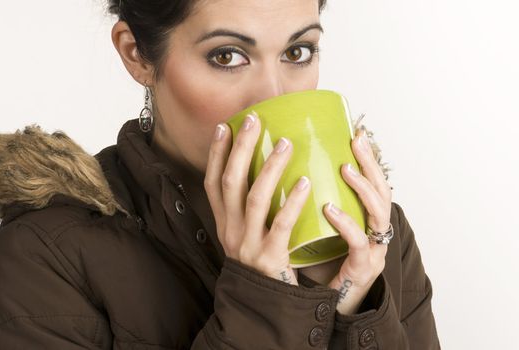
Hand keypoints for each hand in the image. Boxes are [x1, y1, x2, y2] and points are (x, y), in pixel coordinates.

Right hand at [204, 111, 311, 285]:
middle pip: (231, 182)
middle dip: (241, 149)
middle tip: (255, 121)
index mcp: (223, 223)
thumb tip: (266, 167)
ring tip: (285, 143)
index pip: (213, 182)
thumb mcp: (246, 234)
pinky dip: (292, 202)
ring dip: (269, 168)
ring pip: (254, 198)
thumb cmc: (261, 261)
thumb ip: (249, 207)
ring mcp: (248, 244)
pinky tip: (305, 183)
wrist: (263, 303)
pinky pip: (281, 225)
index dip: (217, 154)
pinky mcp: (270, 257)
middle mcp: (230, 231)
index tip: (225, 126)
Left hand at [299, 125, 391, 313]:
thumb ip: (312, 204)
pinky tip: (330, 209)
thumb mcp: (318, 229)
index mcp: (364, 220)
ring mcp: (373, 249)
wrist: (329, 307)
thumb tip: (286, 171)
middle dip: (372, 163)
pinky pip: (358, 243)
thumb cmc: (323, 266)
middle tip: (357, 139)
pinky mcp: (363, 268)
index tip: (355, 132)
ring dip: (363, 187)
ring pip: (379, 212)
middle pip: (383, 190)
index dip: (367, 158)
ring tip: (346, 168)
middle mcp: (374, 231)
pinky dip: (347, 224)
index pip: (373, 182)